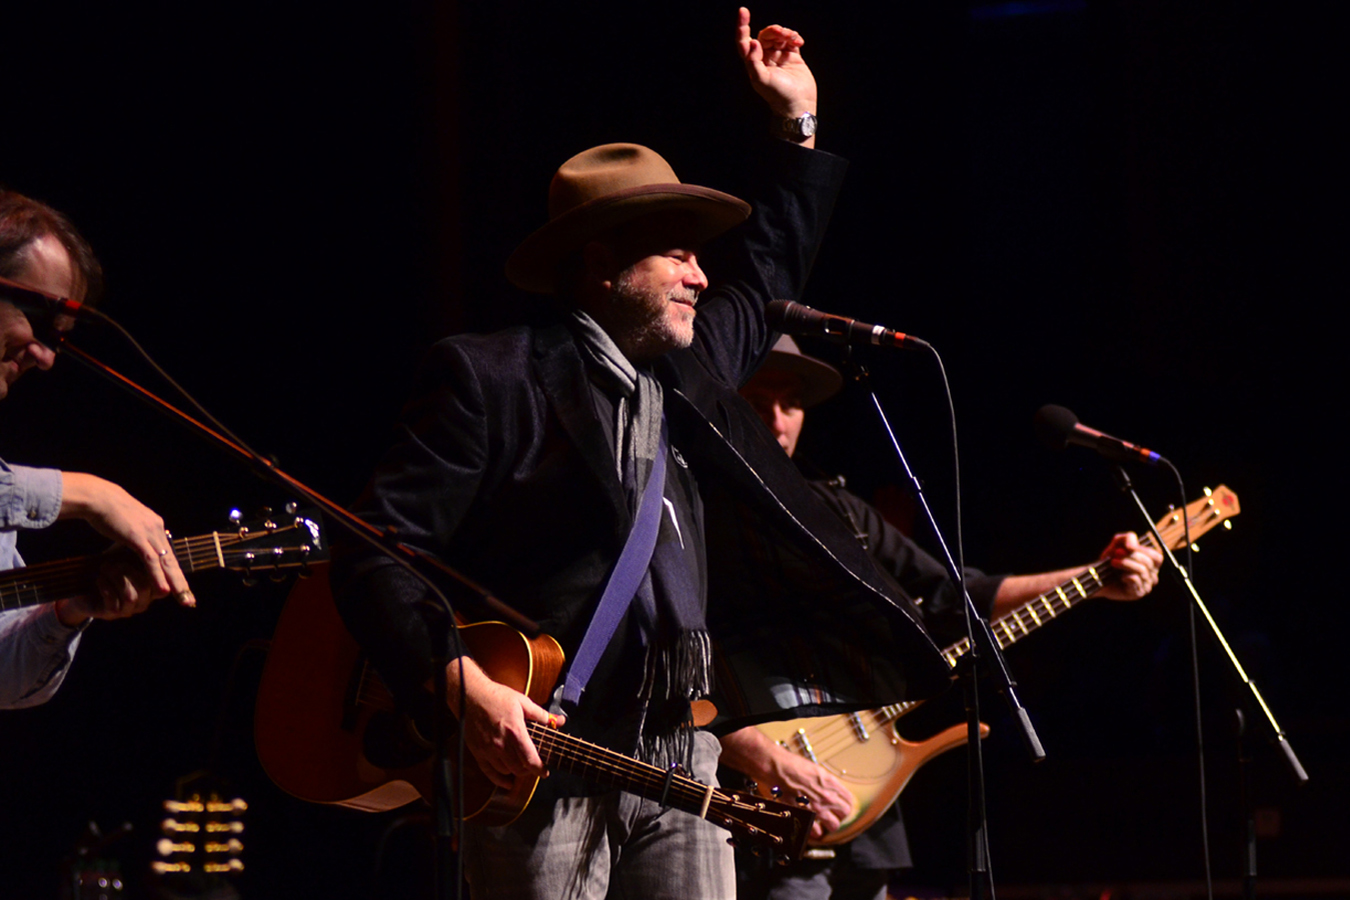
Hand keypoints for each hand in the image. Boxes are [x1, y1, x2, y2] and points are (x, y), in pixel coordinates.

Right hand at [56, 473, 194, 623]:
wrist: (98, 497)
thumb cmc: (108, 512)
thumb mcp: (127, 526)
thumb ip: (135, 537)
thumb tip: (135, 548)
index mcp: (156, 527)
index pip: (169, 554)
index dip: (175, 572)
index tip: (181, 588)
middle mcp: (157, 529)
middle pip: (172, 560)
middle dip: (181, 582)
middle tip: (189, 600)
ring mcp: (149, 533)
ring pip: (166, 562)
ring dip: (174, 582)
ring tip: (182, 598)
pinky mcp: (137, 537)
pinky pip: (150, 560)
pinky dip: (157, 576)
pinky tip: (162, 589)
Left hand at [56, 546, 181, 624]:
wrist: (83, 586)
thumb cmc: (108, 567)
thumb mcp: (126, 556)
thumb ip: (143, 551)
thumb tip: (158, 534)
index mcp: (153, 587)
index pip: (166, 582)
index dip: (160, 570)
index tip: (142, 551)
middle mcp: (144, 600)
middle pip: (152, 589)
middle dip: (132, 571)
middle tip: (119, 559)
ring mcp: (129, 609)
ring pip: (132, 596)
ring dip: (117, 579)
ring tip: (104, 567)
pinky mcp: (112, 614)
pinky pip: (114, 603)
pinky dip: (106, 588)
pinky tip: (99, 579)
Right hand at [451, 657, 564, 790]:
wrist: (470, 695)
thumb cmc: (497, 697)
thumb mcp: (522, 702)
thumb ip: (541, 715)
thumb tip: (560, 721)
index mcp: (515, 731)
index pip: (530, 759)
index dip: (540, 769)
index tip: (545, 772)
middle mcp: (501, 744)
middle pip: (519, 769)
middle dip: (529, 770)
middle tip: (534, 766)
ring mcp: (488, 749)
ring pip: (506, 771)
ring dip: (516, 772)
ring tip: (521, 766)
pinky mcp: (478, 752)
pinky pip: (489, 772)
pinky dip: (499, 780)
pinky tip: (507, 782)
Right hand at [719, 726, 853, 839]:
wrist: (775, 768)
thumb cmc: (791, 765)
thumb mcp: (815, 770)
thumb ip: (826, 782)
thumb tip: (831, 790)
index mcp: (831, 783)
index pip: (849, 800)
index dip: (845, 804)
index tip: (841, 806)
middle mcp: (826, 797)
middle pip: (844, 814)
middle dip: (839, 815)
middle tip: (833, 814)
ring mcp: (816, 808)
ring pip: (833, 826)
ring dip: (828, 825)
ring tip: (822, 822)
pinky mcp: (804, 815)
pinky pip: (815, 831)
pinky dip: (814, 831)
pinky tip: (810, 826)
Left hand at [736, 7, 817, 119]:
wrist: (798, 104)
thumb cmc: (778, 95)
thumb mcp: (762, 80)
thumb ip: (753, 61)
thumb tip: (753, 42)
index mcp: (753, 63)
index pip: (744, 41)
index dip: (742, 26)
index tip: (743, 11)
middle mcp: (765, 58)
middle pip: (765, 34)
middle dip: (773, 30)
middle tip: (782, 33)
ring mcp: (779, 56)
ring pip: (778, 35)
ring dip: (785, 32)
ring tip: (793, 39)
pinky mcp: (793, 56)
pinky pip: (791, 40)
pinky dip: (795, 37)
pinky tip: (799, 42)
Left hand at [1097, 532, 1163, 600]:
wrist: (1098, 576)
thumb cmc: (1112, 558)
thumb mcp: (1119, 542)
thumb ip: (1129, 537)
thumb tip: (1132, 546)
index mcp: (1152, 564)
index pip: (1156, 557)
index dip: (1143, 550)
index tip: (1127, 547)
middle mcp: (1152, 576)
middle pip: (1148, 563)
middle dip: (1130, 556)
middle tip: (1115, 553)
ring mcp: (1146, 586)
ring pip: (1141, 571)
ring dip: (1125, 564)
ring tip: (1113, 562)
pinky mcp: (1137, 593)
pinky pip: (1135, 580)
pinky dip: (1126, 575)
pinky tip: (1119, 576)